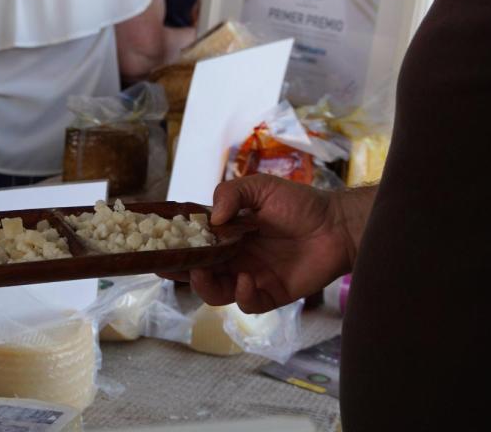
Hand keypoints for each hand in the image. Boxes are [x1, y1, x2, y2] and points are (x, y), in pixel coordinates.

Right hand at [162, 175, 363, 312]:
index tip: (154, 244)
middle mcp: (233, 257)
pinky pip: (246, 303)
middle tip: (170, 265)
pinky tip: (246, 280)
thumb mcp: (260, 187)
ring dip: (204, 286)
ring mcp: (250, 277)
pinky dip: (241, 295)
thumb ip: (231, 194)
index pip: (192, 242)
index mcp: (226, 233)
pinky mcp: (270, 294)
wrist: (337, 225)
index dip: (173, 245)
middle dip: (179, 270)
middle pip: (196, 271)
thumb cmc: (299, 203)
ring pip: (215, 292)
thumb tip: (210, 219)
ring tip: (204, 272)